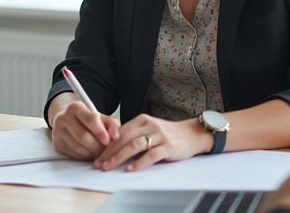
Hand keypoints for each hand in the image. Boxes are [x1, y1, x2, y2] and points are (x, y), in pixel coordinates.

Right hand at [48, 94, 120, 159]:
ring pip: (78, 148)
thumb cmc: (87, 119)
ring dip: (92, 154)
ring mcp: (58, 132)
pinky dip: (84, 157)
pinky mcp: (56, 144)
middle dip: (98, 147)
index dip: (101, 132)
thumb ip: (111, 124)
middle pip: (84, 137)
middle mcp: (63, 118)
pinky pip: (73, 155)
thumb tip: (116, 137)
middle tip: (106, 151)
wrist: (68, 119)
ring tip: (100, 153)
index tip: (109, 140)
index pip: (90, 119)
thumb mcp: (100, 117)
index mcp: (76, 107)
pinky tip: (90, 154)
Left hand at [93, 114, 208, 171]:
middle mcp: (149, 125)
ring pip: (134, 145)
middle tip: (98, 163)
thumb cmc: (167, 134)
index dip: (106, 144)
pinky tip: (130, 169)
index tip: (97, 155)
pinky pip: (150, 155)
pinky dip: (139, 162)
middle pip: (124, 138)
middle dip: (108, 152)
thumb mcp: (149, 129)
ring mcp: (159, 135)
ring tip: (109, 166)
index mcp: (141, 119)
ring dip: (119, 157)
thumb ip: (133, 135)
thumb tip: (112, 148)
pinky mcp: (168, 146)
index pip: (119, 132)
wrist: (192, 134)